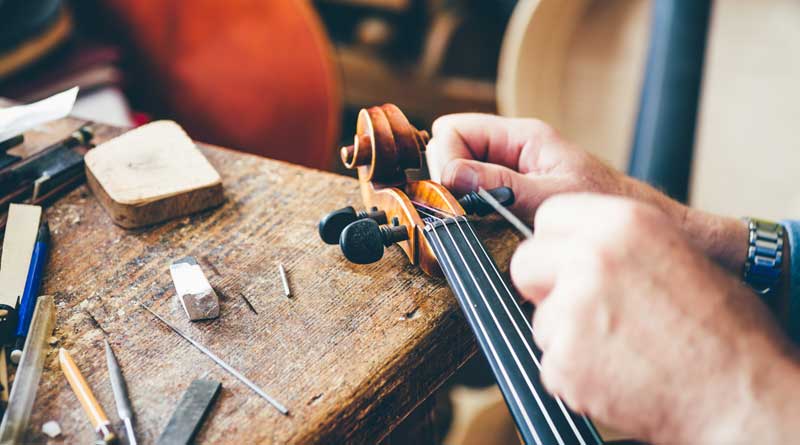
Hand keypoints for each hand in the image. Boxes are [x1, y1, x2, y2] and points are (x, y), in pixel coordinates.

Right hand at [426, 114, 747, 272]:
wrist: (631, 229)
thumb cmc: (604, 209)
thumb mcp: (549, 197)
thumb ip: (498, 184)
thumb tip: (450, 175)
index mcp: (522, 136)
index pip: (453, 130)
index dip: (445, 159)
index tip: (455, 192)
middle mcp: (512, 149)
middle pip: (449, 148)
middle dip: (448, 178)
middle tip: (466, 208)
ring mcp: (509, 170)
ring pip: (457, 172)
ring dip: (459, 196)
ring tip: (479, 219)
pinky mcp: (510, 191)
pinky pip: (472, 191)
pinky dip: (469, 207)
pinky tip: (485, 225)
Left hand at [510, 194, 799, 443]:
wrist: (738, 393)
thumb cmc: (722, 328)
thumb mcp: (677, 252)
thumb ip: (618, 241)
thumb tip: (575, 243)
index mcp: (621, 222)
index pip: (548, 217)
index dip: (556, 244)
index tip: (566, 263)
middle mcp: (590, 258)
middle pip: (526, 262)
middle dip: (546, 285)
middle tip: (582, 308)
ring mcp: (571, 309)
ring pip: (539, 318)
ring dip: (566, 335)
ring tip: (619, 347)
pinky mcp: (563, 358)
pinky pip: (550, 362)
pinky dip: (575, 372)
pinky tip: (615, 371)